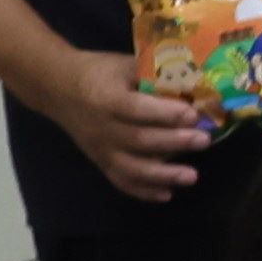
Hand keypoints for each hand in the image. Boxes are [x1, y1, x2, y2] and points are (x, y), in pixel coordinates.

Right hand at [35, 40, 213, 204]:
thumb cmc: (99, 72)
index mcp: (106, 98)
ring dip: (163, 175)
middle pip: (138, 140)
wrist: (57, 88)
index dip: (164, 113)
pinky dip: (143, 191)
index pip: (135, 109)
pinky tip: (167, 195)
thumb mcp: (123, 65)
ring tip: (192, 176)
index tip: (192, 114)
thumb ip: (155, 74)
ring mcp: (100, 148)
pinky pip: (121, 181)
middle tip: (204, 140)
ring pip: (131, 168)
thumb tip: (198, 84)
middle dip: (174, 142)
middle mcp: (101, 127)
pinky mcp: (100, 161)